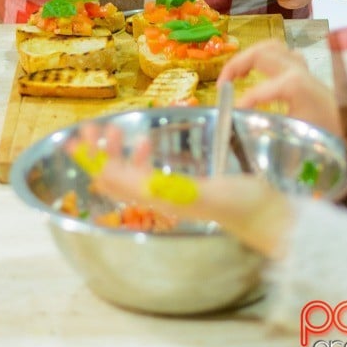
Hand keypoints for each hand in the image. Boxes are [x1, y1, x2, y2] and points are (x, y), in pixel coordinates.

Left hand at [68, 123, 292, 257]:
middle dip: (98, 152)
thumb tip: (137, 183)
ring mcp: (169, 195)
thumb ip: (173, 188)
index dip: (91, 159)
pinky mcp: (182, 191)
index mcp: (161, 198)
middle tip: (89, 127)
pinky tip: (149, 144)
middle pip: (115, 176)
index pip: (114, 179)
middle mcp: (160, 198)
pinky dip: (140, 157)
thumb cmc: (246, 205)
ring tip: (112, 131)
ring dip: (116, 153)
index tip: (74, 140)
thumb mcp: (209, 192)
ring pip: (129, 175)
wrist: (272, 218)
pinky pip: (149, 174)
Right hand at [218, 40, 341, 134]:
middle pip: (261, 53)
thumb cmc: (328, 137)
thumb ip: (267, 129)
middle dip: (236, 66)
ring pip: (270, 47)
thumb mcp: (296, 138)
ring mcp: (303, 67)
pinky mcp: (305, 71)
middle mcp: (300, 70)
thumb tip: (241, 126)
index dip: (244, 101)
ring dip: (248, 57)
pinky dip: (262, 60)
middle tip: (223, 86)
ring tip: (234, 75)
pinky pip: (279, 54)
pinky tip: (254, 76)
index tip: (233, 114)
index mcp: (298, 86)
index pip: (261, 88)